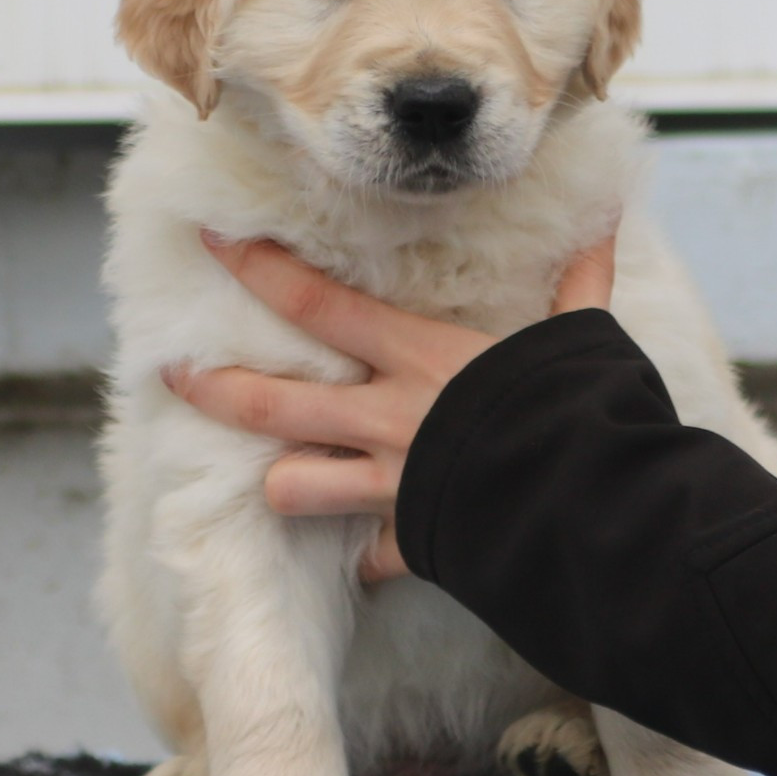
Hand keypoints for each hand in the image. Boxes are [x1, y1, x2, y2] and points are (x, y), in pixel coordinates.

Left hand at [162, 231, 616, 581]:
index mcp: (418, 358)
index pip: (318, 304)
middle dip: (215, 386)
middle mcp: (388, 418)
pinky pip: (370, 558)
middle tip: (170, 371)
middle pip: (275, 404)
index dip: (259, 269)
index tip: (210, 241)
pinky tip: (371, 556)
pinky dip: (371, 556)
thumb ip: (581, 278)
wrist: (594, 506)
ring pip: (296, 488)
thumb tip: (606, 217)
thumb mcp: (582, 334)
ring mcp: (392, 485)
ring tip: (278, 478)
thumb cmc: (582, 407)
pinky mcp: (415, 542)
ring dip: (284, 483)